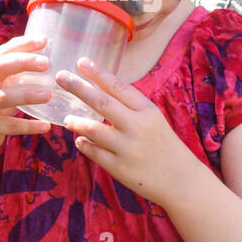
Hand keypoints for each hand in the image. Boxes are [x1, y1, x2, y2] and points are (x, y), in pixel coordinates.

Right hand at [0, 35, 52, 154]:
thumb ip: (14, 70)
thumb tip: (45, 53)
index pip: (2, 52)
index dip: (22, 45)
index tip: (43, 40)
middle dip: (22, 62)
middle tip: (46, 63)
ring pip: (2, 98)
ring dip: (26, 95)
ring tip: (48, 95)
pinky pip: (9, 126)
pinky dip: (29, 126)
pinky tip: (46, 126)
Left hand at [55, 57, 192, 206]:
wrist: (181, 180)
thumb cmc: (164, 145)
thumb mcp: (153, 120)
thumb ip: (130, 108)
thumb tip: (99, 92)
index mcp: (147, 111)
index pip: (119, 87)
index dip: (99, 73)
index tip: (81, 62)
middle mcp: (138, 127)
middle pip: (102, 103)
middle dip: (78, 87)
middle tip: (60, 77)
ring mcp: (128, 148)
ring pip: (93, 129)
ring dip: (77, 122)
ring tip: (68, 119)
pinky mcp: (120, 168)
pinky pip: (94, 152)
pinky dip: (84, 144)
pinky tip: (80, 140)